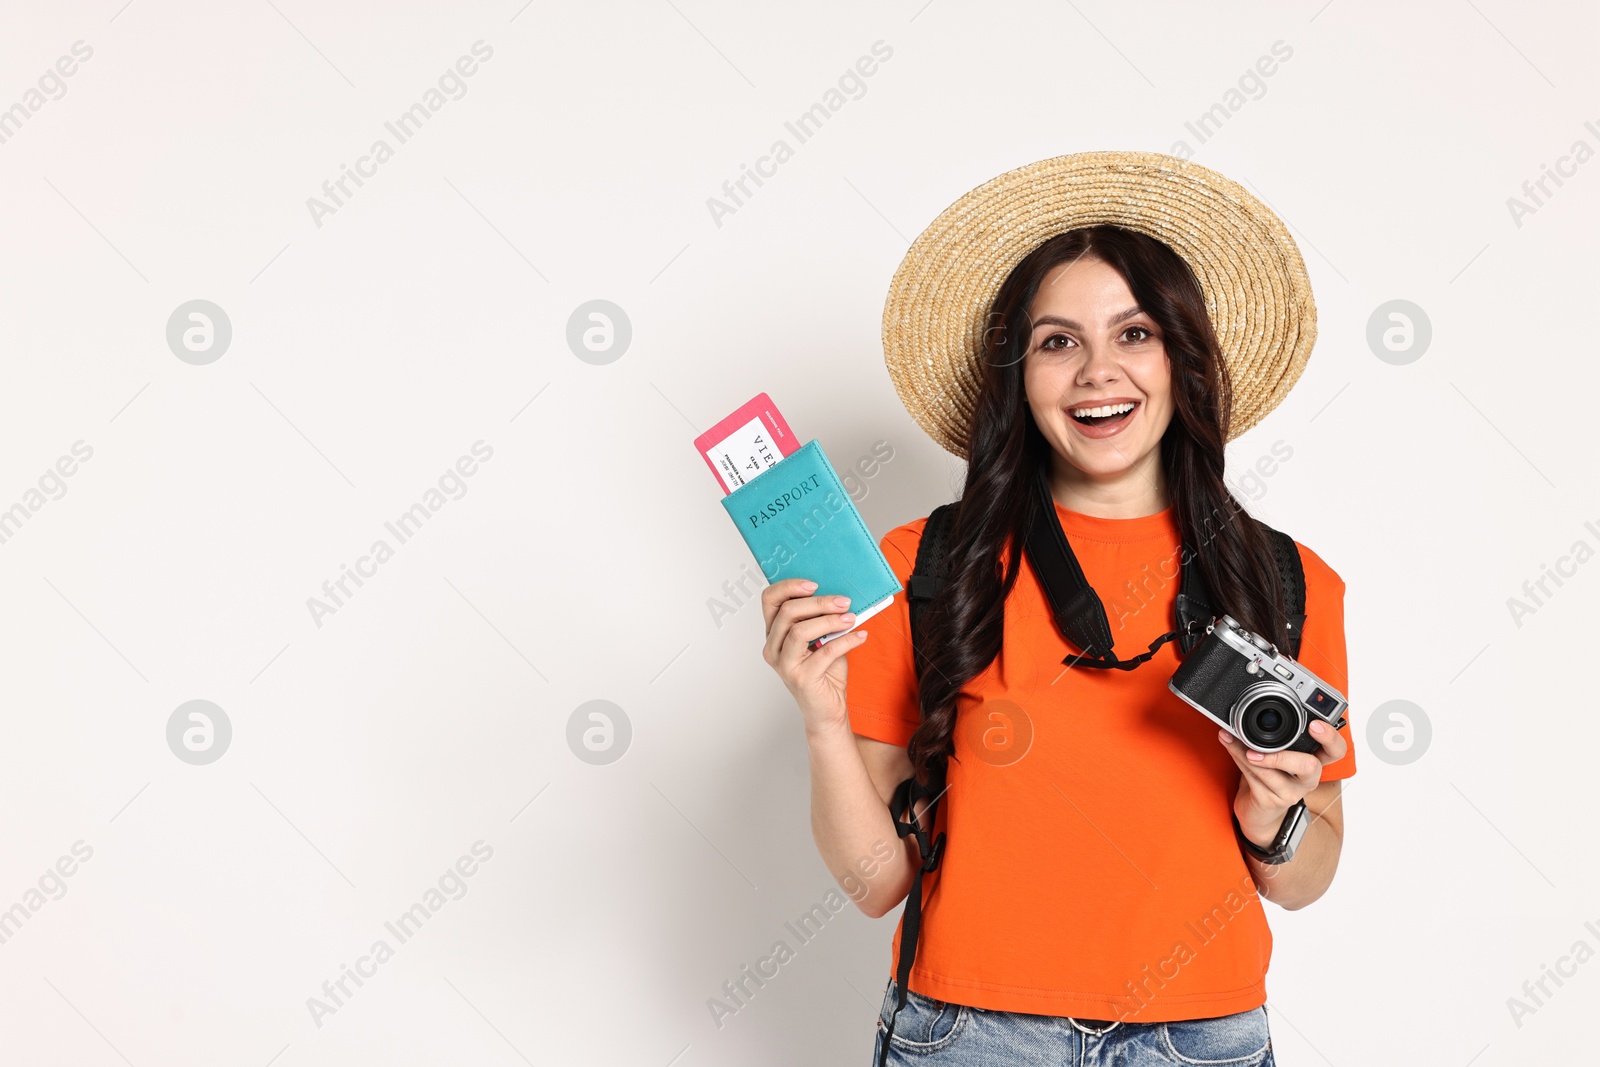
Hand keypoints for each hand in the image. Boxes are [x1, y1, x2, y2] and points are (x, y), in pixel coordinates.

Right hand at [760, 578, 869, 736]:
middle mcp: (773, 649)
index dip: (789, 587)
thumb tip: (839, 595)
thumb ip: (821, 619)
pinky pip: (825, 652)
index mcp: (773, 634)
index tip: (814, 584)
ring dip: (830, 620)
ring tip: (850, 618)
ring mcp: (784, 665)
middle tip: (843, 601)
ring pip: (800, 630)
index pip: (769, 601)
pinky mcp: (802, 679)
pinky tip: (860, 636)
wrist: (827, 710)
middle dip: (818, 602)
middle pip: (787, 612)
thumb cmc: (824, 673)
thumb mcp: (821, 639)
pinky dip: (846, 640)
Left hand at [1217, 719, 1346, 848]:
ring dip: (1248, 752)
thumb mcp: (1277, 752)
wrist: (1258, 810)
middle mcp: (1308, 778)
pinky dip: (1239, 757)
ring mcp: (1292, 792)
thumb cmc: (1269, 775)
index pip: (1336, 750)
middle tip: (1268, 746)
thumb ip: (1274, 735)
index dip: (1331, 738)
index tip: (1315, 725)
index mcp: (1315, 760)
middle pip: (1311, 767)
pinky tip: (1230, 746)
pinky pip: (1254, 776)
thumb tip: (1247, 710)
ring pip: (1272, 769)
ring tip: (1233, 738)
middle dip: (1286, 756)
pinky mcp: (1273, 801)